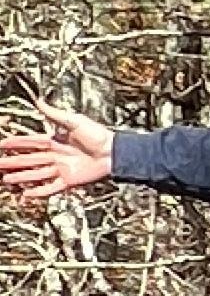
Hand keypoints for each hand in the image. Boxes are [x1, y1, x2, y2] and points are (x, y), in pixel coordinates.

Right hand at [0, 105, 114, 203]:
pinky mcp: (69, 180)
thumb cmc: (98, 135)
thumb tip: (39, 102)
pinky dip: (39, 191)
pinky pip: (50, 187)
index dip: (16, 143)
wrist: (114, 152)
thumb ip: (55, 114)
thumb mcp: (75, 121)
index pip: (31, 142)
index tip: (2, 144)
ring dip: (21, 176)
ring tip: (6, 179)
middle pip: (29, 159)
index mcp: (55, 140)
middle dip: (13, 162)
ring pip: (36, 174)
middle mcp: (55, 155)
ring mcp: (61, 169)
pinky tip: (26, 193)